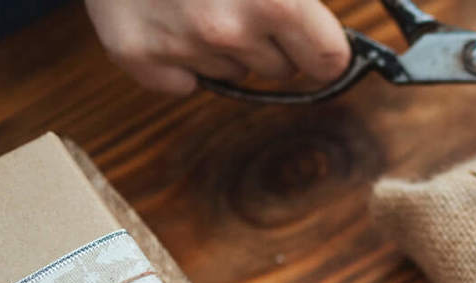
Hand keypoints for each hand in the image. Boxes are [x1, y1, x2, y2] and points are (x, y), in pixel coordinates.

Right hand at [86, 0, 350, 94]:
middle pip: (280, 69)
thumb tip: (340, 41)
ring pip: (231, 72)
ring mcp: (179, 46)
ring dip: (224, 44)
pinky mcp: (135, 54)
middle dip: (272, 41)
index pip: (327, 60)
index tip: (315, 38)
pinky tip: (169, 16)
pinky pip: (181, 82)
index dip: (322, 46)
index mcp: (276, 0)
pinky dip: (178, 58)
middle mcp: (229, 29)